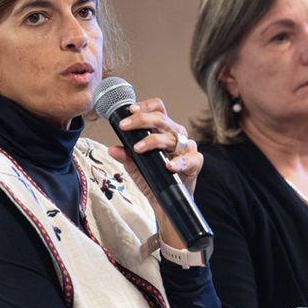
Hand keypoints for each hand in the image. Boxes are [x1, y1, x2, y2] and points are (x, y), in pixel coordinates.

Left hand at [107, 98, 202, 248]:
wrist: (164, 201)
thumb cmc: (153, 177)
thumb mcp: (135, 166)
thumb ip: (125, 156)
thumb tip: (112, 149)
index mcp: (163, 130)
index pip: (158, 109)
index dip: (145, 106)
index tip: (130, 111)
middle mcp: (176, 135)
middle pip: (162, 119)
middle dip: (142, 120)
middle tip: (125, 126)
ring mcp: (187, 148)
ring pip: (172, 137)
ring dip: (154, 141)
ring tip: (139, 148)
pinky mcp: (195, 163)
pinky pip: (190, 159)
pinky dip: (179, 162)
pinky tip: (169, 166)